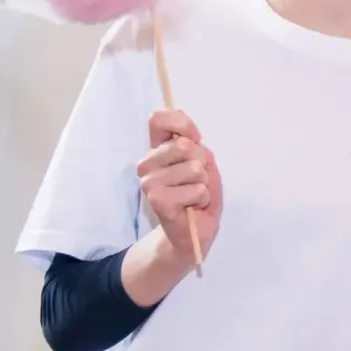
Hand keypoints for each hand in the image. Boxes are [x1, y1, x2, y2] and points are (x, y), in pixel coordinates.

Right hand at [137, 109, 221, 263]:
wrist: (194, 231)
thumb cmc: (199, 194)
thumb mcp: (203, 163)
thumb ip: (194, 144)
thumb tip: (184, 129)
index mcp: (157, 149)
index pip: (159, 119)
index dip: (183, 126)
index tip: (194, 140)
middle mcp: (147, 163)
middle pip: (184, 145)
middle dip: (201, 164)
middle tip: (195, 180)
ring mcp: (149, 182)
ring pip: (194, 169)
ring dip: (203, 184)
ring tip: (193, 195)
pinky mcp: (156, 200)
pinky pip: (197, 190)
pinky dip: (202, 199)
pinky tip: (191, 207)